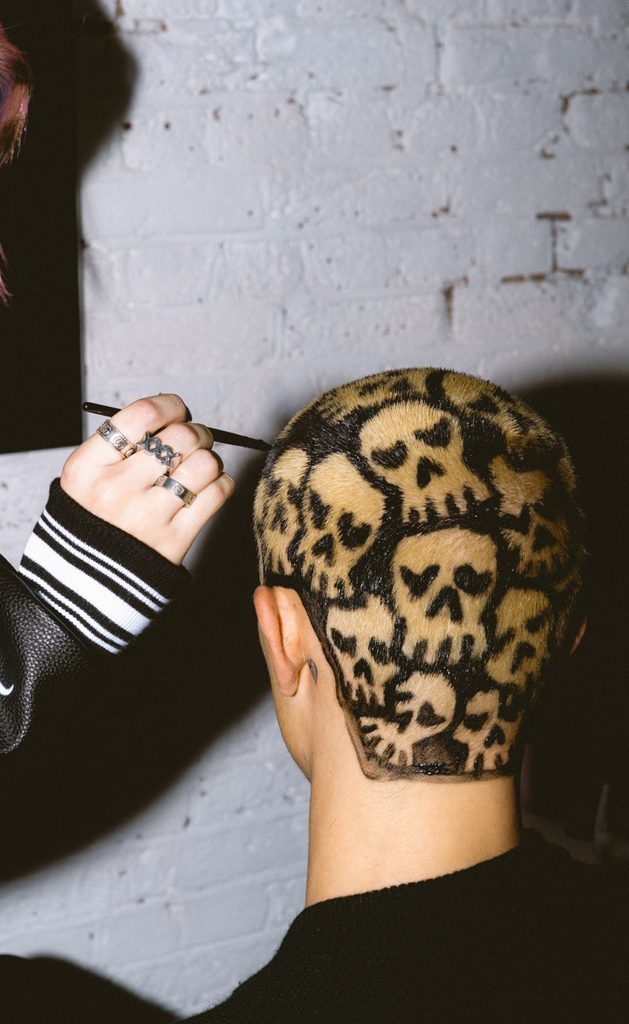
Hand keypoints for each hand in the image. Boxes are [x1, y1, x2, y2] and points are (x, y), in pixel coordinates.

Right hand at [60, 393, 234, 564]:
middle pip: (180, 436)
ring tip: (201, 467)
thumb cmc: (95, 516)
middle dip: (197, 433)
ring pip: (205, 463)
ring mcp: (147, 515)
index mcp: (88, 465)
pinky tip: (208, 487)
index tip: (178, 412)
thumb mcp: (87, 476)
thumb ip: (123, 444)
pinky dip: (221, 484)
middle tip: (195, 441)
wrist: (90, 577)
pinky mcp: (174, 539)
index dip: (171, 406)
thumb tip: (175, 415)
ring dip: (211, 459)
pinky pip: (217, 494)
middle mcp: (116, 488)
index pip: (142, 414)